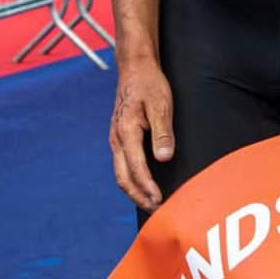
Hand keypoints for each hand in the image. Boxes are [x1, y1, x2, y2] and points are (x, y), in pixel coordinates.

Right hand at [109, 55, 174, 208]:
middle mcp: (116, 138)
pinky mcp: (119, 138)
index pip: (136, 168)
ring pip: (120, 173)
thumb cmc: (149, 83)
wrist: (134, 67)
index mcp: (126, 131)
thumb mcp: (161, 104)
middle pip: (123, 177)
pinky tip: (143, 185)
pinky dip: (131, 180)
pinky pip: (122, 165)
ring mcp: (115, 139)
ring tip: (151, 203)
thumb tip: (164, 158)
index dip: (147, 187)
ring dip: (134, 191)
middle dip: (138, 197)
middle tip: (156, 211)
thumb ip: (163, 132)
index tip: (160, 201)